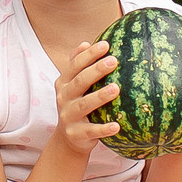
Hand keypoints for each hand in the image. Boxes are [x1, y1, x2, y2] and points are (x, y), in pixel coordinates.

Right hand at [53, 41, 121, 155]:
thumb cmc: (76, 105)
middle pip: (79, 82)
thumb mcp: (73, 85)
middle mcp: (63, 98)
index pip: (75, 65)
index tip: (106, 45)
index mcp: (64, 83)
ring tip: (116, 89)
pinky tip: (117, 126)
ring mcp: (68, 117)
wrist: (68, 138)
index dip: (89, 55)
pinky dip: (103, 129)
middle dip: (96, 71)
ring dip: (100, 97)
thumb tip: (85, 42)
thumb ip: (76, 65)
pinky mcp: (76, 134)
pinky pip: (91, 131)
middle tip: (114, 61)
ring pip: (84, 105)